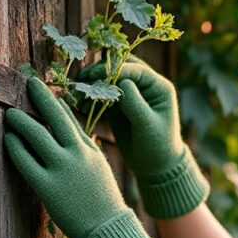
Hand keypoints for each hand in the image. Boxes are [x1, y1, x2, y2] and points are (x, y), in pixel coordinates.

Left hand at [4, 77, 161, 237]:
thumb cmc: (102, 201)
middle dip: (40, 98)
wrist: (108, 230)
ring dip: (22, 122)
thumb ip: (86, 147)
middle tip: (27, 84)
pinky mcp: (48, 188)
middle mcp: (76, 154)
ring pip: (37, 136)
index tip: (43, 89)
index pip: (70, 118)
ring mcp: (62, 170)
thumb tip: (73, 129)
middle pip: (55, 118)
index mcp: (89, 149)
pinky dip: (16, 147)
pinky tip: (8, 139)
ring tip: (10, 114)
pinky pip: (26, 162)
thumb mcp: (98, 168)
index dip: (55, 101)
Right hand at [77, 57, 208, 218]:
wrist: (156, 168)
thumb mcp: (147, 125)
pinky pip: (103, 96)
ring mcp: (132, 95)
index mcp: (159, 87)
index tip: (94, 75)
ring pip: (110, 82)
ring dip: (93, 85)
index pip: (135, 69)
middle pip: (120, 69)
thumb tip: (121, 81)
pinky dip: (91, 98)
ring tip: (78, 94)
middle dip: (100, 73)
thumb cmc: (157, 147)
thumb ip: (135, 102)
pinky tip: (80, 105)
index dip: (114, 69)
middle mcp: (146, 86)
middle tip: (81, 79)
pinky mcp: (120, 106)